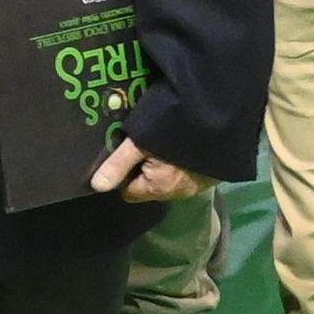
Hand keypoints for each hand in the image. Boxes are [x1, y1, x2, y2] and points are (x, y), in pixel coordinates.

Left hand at [87, 134, 201, 206]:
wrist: (217, 120)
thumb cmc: (173, 130)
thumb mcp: (140, 143)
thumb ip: (117, 165)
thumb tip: (96, 186)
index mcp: (158, 188)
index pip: (129, 193)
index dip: (123, 177)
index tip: (124, 156)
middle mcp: (177, 193)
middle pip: (149, 188)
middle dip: (143, 171)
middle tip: (142, 146)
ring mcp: (196, 186)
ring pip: (168, 181)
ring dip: (163, 168)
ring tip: (161, 143)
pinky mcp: (209, 176)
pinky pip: (186, 174)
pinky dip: (181, 164)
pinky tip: (180, 146)